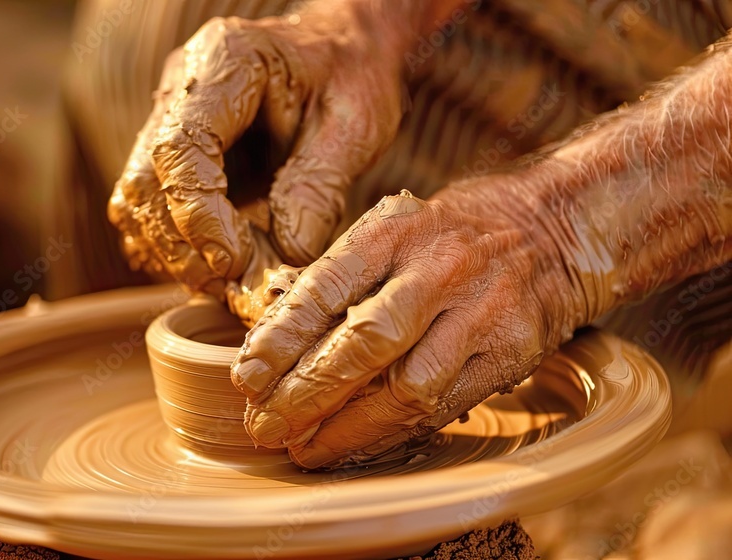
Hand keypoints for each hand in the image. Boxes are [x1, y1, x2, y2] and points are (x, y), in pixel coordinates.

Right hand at [107, 4, 404, 295]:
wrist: (343, 50)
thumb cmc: (352, 75)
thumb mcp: (354, 125)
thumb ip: (318, 186)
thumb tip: (288, 255)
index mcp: (225, 62)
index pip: (180, 147)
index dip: (199, 215)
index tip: (234, 263)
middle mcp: (181, 87)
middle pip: (145, 181)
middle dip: (183, 247)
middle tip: (234, 288)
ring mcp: (168, 119)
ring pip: (138, 201)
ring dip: (176, 254)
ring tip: (231, 284)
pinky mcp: (172, 153)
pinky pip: (151, 209)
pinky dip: (178, 247)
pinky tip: (220, 267)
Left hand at [231, 183, 587, 468]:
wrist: (551, 230)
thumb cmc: (446, 234)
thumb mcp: (391, 230)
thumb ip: (337, 278)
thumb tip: (269, 339)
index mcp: (396, 230)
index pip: (328, 287)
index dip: (282, 338)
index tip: (246, 378)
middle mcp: (440, 270)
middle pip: (366, 342)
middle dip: (306, 393)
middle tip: (264, 425)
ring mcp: (480, 314)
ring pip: (408, 387)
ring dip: (348, 427)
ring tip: (304, 447)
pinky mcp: (509, 354)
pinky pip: (443, 408)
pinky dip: (393, 433)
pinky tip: (355, 444)